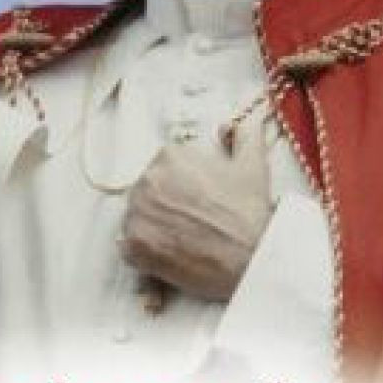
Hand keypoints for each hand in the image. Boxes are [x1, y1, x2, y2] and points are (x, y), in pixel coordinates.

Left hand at [120, 130, 271, 301]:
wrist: (250, 261)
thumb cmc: (249, 214)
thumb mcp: (253, 164)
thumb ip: (244, 133)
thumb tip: (233, 121)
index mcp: (170, 156)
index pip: (164, 167)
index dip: (182, 185)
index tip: (198, 200)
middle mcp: (147, 180)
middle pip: (148, 191)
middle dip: (166, 204)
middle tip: (192, 222)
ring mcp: (137, 214)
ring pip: (138, 217)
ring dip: (154, 226)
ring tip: (183, 238)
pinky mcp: (133, 245)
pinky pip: (129, 246)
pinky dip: (144, 252)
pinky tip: (169, 254)